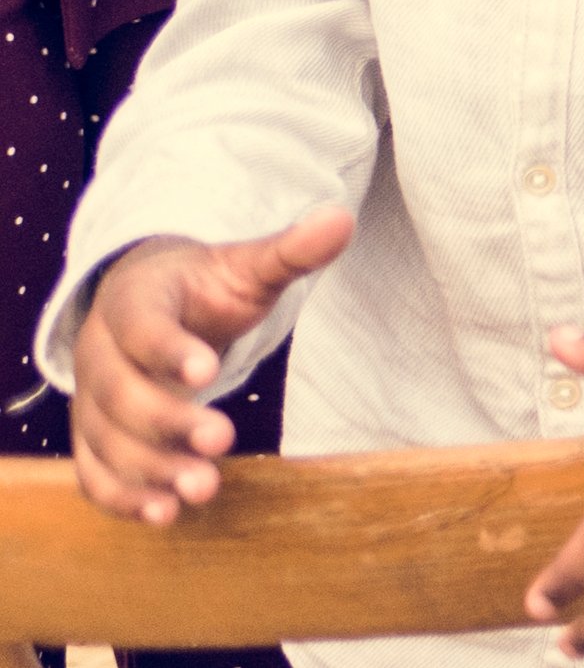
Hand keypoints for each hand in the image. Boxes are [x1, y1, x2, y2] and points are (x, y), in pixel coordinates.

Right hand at [69, 207, 347, 518]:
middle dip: (169, 422)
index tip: (212, 372)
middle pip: (121, 395)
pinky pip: (95, 474)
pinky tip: (165, 514)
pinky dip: (124, 496)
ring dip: (151, 469)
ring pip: (107, 441)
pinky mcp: (94, 440)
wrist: (149, 306)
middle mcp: (100, 356)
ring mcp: (90, 403)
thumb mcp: (244, 266)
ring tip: (204, 488)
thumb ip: (288, 251)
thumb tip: (342, 219)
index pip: (141, 328)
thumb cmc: (204, 289)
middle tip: (224, 439)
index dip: (170, 350)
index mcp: (133, 303)